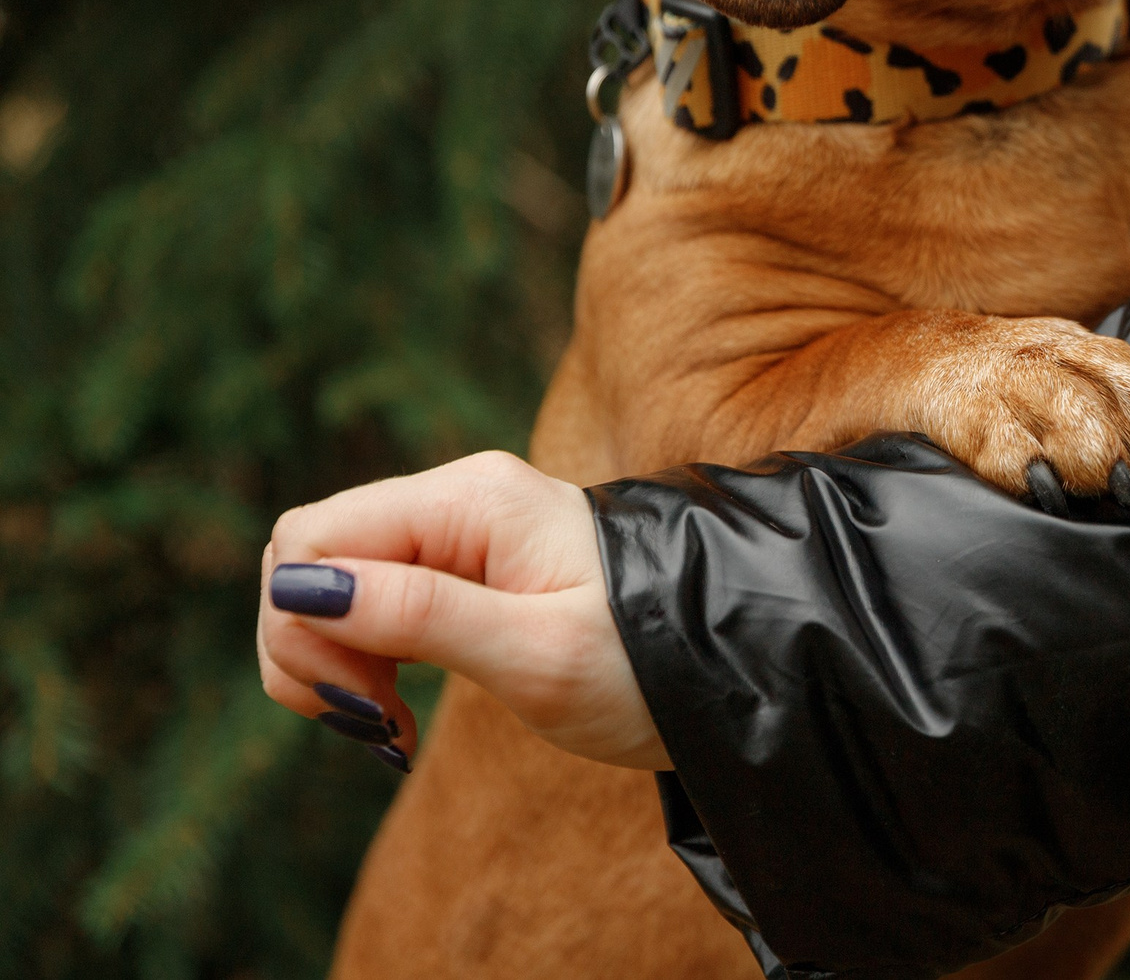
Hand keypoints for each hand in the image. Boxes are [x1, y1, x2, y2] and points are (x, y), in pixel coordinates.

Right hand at [256, 451, 671, 771]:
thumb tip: (300, 585)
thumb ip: (419, 615)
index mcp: (470, 502)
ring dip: (336, 662)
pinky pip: (377, 603)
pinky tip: (400, 712)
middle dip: (309, 646)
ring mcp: (465, 532)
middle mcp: (460, 499)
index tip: (357, 703)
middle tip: (373, 719)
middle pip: (309, 555)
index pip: (310, 538)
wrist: (734, 664)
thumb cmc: (651, 661)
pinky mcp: (472, 570)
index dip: (300, 624)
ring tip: (391, 723)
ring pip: (335, 582)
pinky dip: (368, 661)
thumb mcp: (537, 654)